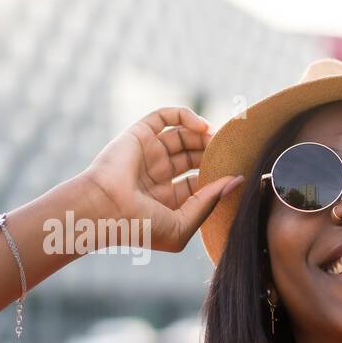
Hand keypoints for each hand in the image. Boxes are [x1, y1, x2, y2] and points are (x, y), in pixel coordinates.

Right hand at [75, 106, 242, 252]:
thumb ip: (210, 202)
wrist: (104, 210)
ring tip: (220, 140)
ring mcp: (149, 154)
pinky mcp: (139, 134)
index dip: (218, 176)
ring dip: (204, 135)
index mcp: (168, 200)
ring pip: (183, 136)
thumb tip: (237, 181)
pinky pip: (165, 116)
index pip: (200, 182)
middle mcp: (158, 175)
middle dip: (213, 153)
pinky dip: (186, 116)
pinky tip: (203, 126)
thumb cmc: (141, 226)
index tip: (237, 173)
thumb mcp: (184, 224)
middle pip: (194, 157)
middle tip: (231, 152)